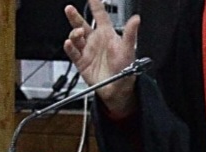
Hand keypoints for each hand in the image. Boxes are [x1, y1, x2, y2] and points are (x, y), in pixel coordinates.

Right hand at [64, 0, 139, 116]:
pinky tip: (69, 43)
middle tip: (69, 9)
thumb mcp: (129, 49)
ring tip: (78, 32)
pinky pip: (73, 52)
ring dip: (74, 33)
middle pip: (82, 24)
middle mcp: (96, 41)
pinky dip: (69, 47)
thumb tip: (136, 19)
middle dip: (74, 16)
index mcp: (107, 35)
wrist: (118, 89)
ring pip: (75, 37)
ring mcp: (88, 51)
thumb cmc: (126, 69)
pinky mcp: (82, 62)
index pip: (100, 15)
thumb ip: (130, 33)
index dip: (95, 5)